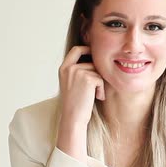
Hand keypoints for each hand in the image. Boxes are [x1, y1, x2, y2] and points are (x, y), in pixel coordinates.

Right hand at [56, 46, 104, 160]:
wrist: (73, 117)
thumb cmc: (75, 103)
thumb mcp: (71, 83)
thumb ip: (78, 70)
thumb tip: (94, 60)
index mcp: (64, 68)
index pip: (76, 49)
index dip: (86, 49)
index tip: (94, 53)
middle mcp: (69, 68)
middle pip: (91, 61)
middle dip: (97, 73)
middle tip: (96, 87)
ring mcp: (78, 72)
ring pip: (97, 71)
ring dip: (99, 84)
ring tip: (94, 95)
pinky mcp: (87, 78)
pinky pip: (101, 79)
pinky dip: (101, 89)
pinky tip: (96, 97)